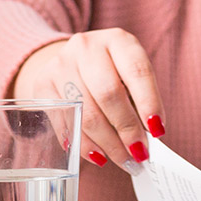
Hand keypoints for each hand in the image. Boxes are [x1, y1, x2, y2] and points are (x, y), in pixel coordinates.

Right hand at [12, 28, 162, 172]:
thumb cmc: (113, 72)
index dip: (149, 103)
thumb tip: (150, 137)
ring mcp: (61, 64)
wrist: (72, 61)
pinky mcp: (42, 85)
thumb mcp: (130, 74)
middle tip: (139, 154)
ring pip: (85, 111)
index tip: (157, 130)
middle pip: (108, 93)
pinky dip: (84, 144)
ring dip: (108, 143)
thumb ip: (141, 100)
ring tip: (124, 160)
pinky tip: (99, 156)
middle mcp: (87, 47)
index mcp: (118, 40)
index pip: (137, 71)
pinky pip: (65, 122)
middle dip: (127, 129)